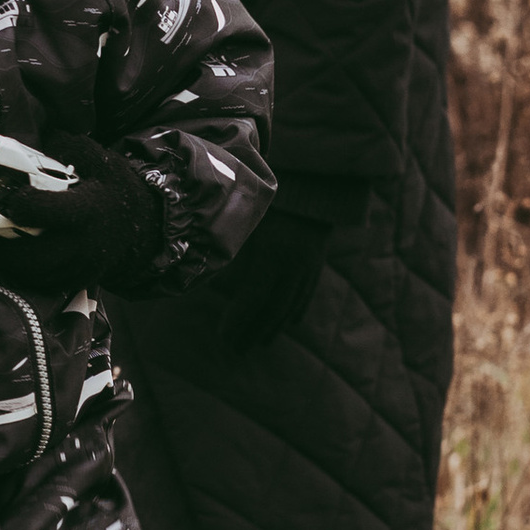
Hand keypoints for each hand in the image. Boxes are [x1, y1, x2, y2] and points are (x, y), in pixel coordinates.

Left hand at [0, 141, 166, 299]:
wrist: (143, 224)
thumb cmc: (114, 188)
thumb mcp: (99, 159)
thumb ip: (68, 146)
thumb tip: (39, 137)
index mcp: (86, 210)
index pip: (43, 211)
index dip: (20, 205)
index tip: (11, 199)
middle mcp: (83, 243)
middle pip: (31, 257)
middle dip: (5, 248)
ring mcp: (81, 267)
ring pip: (35, 276)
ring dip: (12, 263)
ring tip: (1, 244)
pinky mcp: (79, 281)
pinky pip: (45, 285)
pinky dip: (28, 274)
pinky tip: (21, 256)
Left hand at [218, 209, 331, 348]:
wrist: (315, 179)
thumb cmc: (270, 195)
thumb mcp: (247, 220)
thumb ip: (232, 250)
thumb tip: (212, 279)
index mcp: (274, 256)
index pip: (253, 299)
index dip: (238, 321)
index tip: (222, 337)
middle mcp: (295, 267)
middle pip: (273, 310)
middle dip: (253, 332)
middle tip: (235, 350)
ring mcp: (309, 266)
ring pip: (291, 306)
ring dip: (274, 327)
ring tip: (260, 344)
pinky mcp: (318, 261)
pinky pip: (307, 294)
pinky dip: (296, 311)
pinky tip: (290, 323)